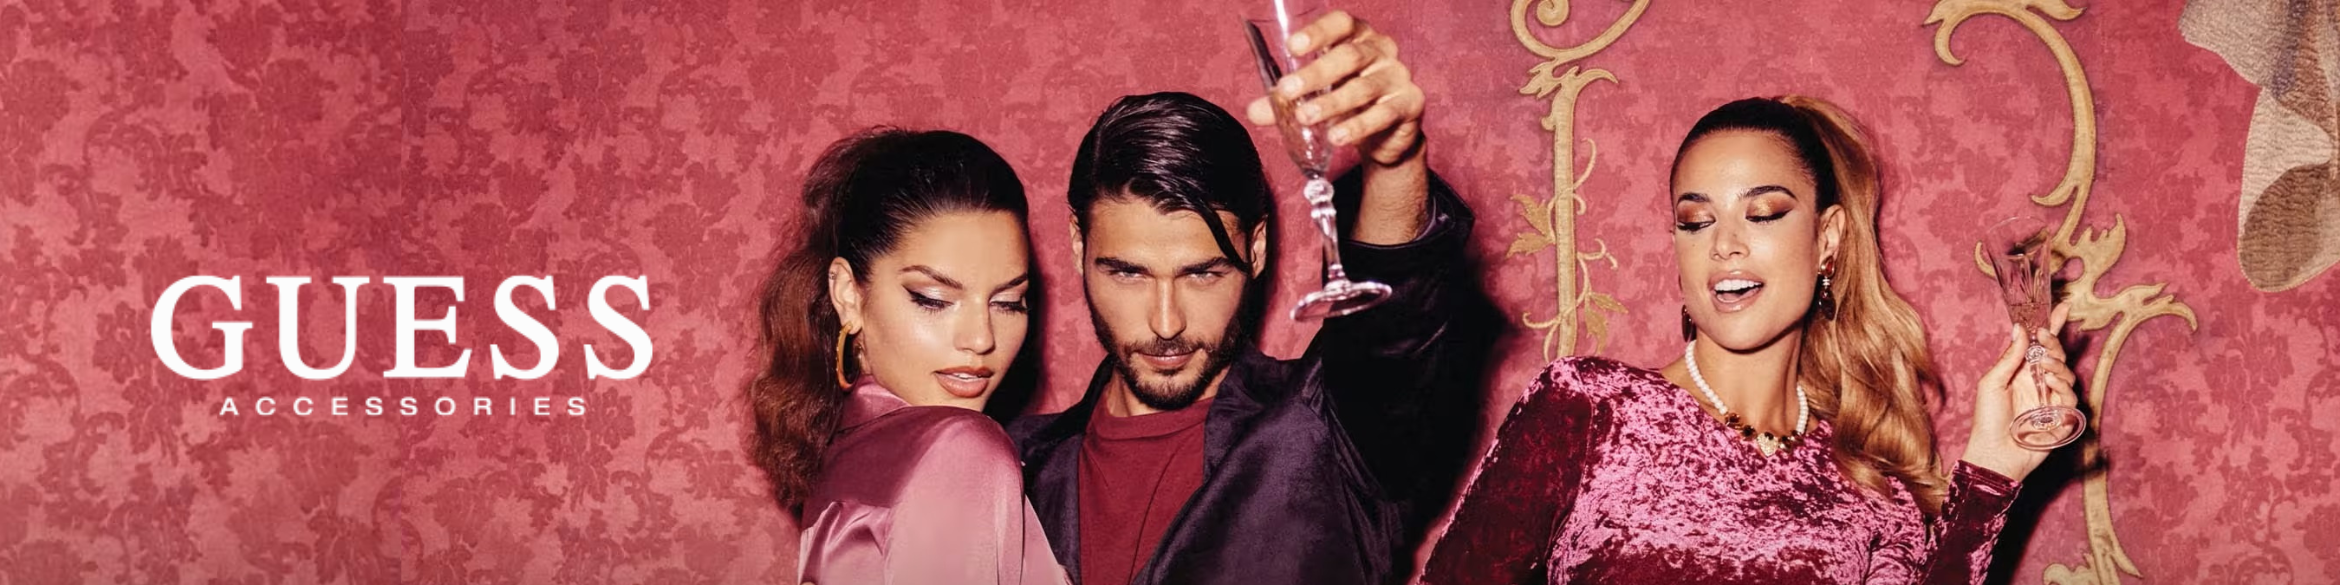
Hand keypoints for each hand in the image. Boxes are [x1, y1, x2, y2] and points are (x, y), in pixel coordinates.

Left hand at [1243, 10, 1425, 165]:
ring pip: (1363, 87)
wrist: (1388, 133)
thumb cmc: (1349, 101)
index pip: (1342, 24)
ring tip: (1305, 118)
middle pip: (1349, 56)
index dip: (1318, 32)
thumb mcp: (1316, 96)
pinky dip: (1357, 126)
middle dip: (1315, 73)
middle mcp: (1381, 51)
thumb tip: (1253, 111)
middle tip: (1287, 90)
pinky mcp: (1410, 104)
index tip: (1292, 46)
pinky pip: (1383, 114)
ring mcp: (1397, 76)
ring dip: (1331, 103)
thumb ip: (1285, 102)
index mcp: (1358, 37)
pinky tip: (1336, 137)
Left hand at [1960, 302, 2080, 482]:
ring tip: (2044, 366)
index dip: (2053, 327)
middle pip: (2057, 356)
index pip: (2041, 345)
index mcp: (2021, 372)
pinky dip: (2062, 387)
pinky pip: (2070, 396)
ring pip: (2067, 374)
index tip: (2062, 307)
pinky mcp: (2062, 416)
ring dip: (2057, 365)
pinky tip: (2050, 384)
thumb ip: (2010, 357)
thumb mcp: (1992, 382)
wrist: (1994, 454)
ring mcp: (2051, 399)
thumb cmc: (1987, 420)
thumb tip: (2021, 329)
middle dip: (2054, 343)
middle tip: (2046, 336)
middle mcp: (2039, 383)